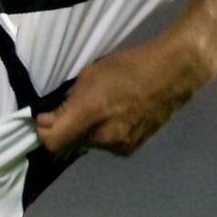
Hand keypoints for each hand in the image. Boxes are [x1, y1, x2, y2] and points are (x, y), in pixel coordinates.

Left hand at [34, 35, 213, 156]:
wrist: (173, 74)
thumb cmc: (128, 67)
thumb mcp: (90, 75)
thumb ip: (66, 103)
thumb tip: (45, 121)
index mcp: (90, 114)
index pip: (52, 142)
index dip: (43, 132)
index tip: (45, 118)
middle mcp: (104, 137)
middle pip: (71, 142)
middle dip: (69, 127)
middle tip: (80, 105)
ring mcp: (120, 147)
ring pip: (90, 144)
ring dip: (88, 130)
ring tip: (106, 107)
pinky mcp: (132, 149)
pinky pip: (108, 145)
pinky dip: (106, 133)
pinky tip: (119, 115)